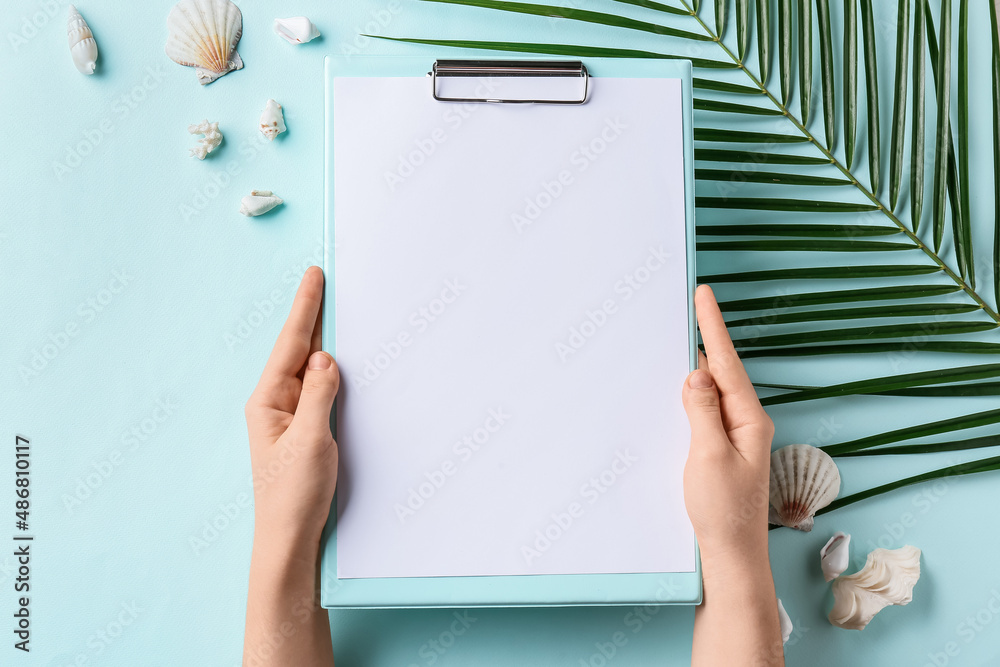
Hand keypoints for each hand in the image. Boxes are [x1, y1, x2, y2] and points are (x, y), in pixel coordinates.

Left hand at [244, 266, 339, 547]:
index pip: (291, 344)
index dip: (305, 308)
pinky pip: (319, 388)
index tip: (314, 276)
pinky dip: (331, 368)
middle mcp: (276, 403)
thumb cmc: (292, 495)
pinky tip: (339, 357)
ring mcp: (290, 416)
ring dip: (322, 338)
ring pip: (309, 366)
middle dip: (312, 315)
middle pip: (298, 348)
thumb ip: (318, 395)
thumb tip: (325, 357)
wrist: (289, 539)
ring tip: (333, 308)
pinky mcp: (306, 429)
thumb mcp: (310, 441)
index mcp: (268, 401)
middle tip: (323, 280)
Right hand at [682, 285, 773, 572]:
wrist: (731, 555)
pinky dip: (690, 398)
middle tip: (688, 307)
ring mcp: (734, 438)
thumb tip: (697, 374)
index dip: (712, 327)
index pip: (726, 363)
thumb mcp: (708, 457)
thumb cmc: (724, 512)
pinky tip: (677, 392)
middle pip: (721, 372)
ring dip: (696, 368)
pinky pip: (704, 413)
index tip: (704, 294)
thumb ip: (702, 412)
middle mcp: (745, 424)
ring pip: (712, 392)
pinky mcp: (721, 452)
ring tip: (678, 340)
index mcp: (749, 420)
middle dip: (704, 339)